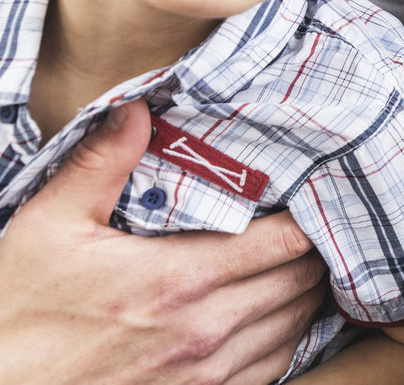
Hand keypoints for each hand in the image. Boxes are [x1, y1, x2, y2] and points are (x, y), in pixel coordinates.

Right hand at [0, 100, 326, 383]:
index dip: (308, 216)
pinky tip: (275, 313)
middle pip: (302, 280)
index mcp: (180, 277)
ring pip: (296, 325)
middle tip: (307, 224)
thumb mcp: (50, 224)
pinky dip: (286, 337)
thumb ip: (102, 162)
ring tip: (297, 263)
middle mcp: (206, 328)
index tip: (306, 195)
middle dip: (311, 249)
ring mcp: (207, 372)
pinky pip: (275, 366)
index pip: (287, 242)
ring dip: (303, 292)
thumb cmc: (22, 309)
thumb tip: (135, 107)